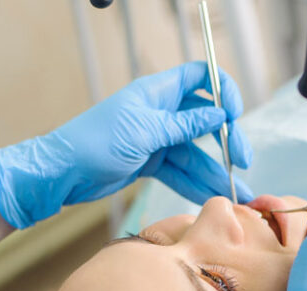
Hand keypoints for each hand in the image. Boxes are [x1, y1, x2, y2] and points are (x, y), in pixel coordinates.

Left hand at [0, 62, 253, 228]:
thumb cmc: (95, 142)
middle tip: (242, 162)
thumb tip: (219, 115)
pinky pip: (180, 172)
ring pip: (195, 153)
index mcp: (158, 93)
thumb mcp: (145, 132)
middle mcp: (160, 113)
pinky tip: (212, 196)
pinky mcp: (151, 163)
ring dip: (215, 172)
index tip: (236, 114)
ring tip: (236, 195)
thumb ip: (185, 125)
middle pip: (205, 121)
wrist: (63, 172)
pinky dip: (195, 184)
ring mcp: (156, 139)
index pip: (199, 78)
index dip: (222, 91)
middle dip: (226, 141)